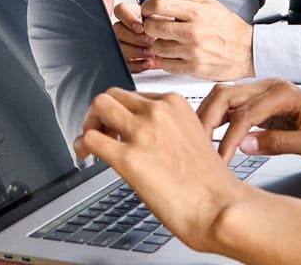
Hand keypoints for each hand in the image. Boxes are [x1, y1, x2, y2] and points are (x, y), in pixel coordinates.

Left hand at [75, 87, 248, 253]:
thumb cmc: (209, 181)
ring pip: (99, 106)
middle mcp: (158, 110)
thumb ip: (168, 127)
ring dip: (90, 123)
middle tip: (101, 132)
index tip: (118, 126)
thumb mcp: (192, 135)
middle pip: (113, 94)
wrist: (217, 205)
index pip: (135, 94)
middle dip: (102, 112)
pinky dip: (83, 144)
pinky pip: (92, 138)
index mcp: (175, 102)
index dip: (122, 111)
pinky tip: (86, 155)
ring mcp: (142, 131)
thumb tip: (144, 133)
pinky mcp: (129, 158)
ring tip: (91, 142)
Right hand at [112, 1, 163, 73]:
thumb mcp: (166, 19)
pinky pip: (126, 63)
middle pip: (118, 30)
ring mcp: (123, 44)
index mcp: (132, 13)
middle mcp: (125, 27)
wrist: (173, 46)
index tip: (141, 27)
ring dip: (136, 51)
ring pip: (120, 47)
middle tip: (150, 41)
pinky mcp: (126, 59)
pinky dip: (137, 64)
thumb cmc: (168, 29)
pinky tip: (148, 62)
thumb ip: (157, 16)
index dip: (128, 18)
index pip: (120, 10)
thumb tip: (152, 16)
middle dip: (135, 38)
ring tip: (151, 53)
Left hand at [138, 0, 254, 80]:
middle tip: (157, 26)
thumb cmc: (229, 27)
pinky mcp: (192, 68)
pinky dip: (167, 59)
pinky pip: (166, 64)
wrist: (247, 50)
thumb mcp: (209, 2)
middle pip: (152, 27)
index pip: (158, 5)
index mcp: (196, 12)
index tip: (148, 10)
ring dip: (160, 44)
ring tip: (171, 41)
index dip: (148, 7)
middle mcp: (192, 32)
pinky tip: (176, 53)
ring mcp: (191, 52)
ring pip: (158, 47)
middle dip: (151, 26)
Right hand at [199, 78, 300, 165]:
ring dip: (208, 117)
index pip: (245, 113)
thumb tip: (245, 144)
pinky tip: (209, 137)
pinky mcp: (262, 104)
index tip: (220, 161)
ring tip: (197, 143)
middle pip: (227, 94)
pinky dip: (218, 120)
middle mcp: (270, 86)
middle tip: (196, 147)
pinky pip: (233, 107)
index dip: (229, 138)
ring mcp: (265, 93)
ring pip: (225, 97)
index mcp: (284, 93)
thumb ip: (279, 143)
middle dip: (207, 119)